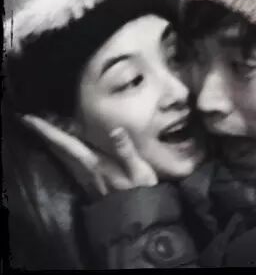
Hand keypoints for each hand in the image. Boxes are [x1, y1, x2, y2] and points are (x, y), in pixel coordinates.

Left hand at [21, 115, 157, 199]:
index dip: (48, 131)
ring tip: (42, 129)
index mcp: (95, 164)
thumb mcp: (140, 171)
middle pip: (59, 149)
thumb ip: (126, 150)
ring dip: (50, 142)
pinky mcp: (87, 184)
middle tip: (30, 119)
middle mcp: (85, 170)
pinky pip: (68, 163)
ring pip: (62, 157)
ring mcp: (85, 178)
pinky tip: (60, 149)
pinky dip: (60, 152)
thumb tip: (115, 129)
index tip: (30, 119)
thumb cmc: (141, 192)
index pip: (67, 144)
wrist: (136, 221)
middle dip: (44, 134)